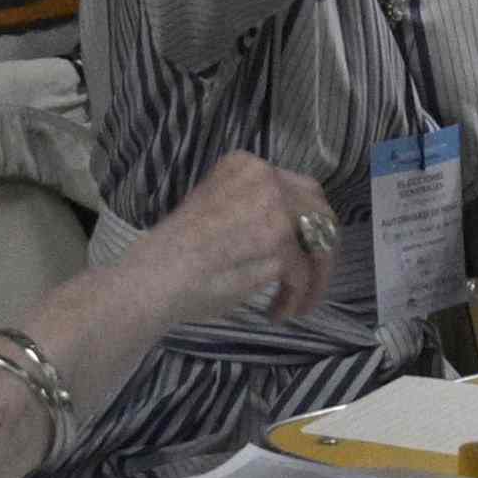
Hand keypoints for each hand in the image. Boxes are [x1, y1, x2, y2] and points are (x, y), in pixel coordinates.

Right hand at [111, 153, 331, 348]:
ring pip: (319, 245)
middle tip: (313, 280)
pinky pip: (303, 275)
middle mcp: (264, 177)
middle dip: (322, 250)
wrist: (155, 277)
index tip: (304, 251)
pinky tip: (278, 312)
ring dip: (315, 280)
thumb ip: (251, 207)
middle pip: (320, 212)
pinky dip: (296, 298)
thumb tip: (291, 229)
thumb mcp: (215, 206)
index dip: (308, 224)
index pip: (300, 189)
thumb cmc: (176, 253)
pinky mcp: (278, 244)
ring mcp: (274, 209)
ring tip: (300, 304)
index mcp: (245, 165)